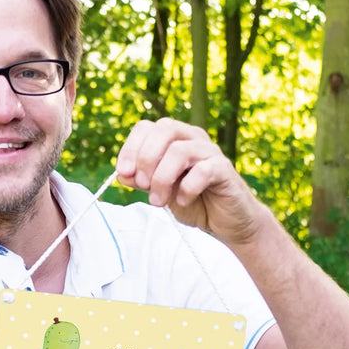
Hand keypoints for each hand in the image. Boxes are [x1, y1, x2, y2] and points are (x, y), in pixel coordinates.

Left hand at [115, 117, 268, 246]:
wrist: (226, 221)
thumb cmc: (193, 201)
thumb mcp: (159, 191)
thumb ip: (141, 180)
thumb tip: (122, 173)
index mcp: (175, 139)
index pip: (147, 127)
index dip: (131, 148)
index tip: (124, 173)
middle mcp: (193, 139)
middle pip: (164, 129)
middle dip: (146, 159)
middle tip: (142, 186)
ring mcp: (210, 152)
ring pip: (180, 151)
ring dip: (162, 178)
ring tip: (158, 201)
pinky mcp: (224, 170)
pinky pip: (202, 171)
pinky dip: (187, 188)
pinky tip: (184, 201)